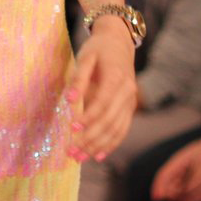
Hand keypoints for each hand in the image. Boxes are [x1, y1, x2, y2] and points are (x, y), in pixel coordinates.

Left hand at [63, 20, 137, 165]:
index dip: (88, 117)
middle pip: (109, 121)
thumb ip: (78, 78)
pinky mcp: (129, 108)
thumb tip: (70, 101)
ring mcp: (130, 101)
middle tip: (71, 151)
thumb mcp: (86, 56)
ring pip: (116, 129)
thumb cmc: (98, 49)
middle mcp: (127, 92)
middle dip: (90, 139)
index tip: (72, 128)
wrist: (119, 42)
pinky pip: (122, 129)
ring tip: (80, 158)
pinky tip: (98, 155)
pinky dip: (111, 144)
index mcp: (116, 78)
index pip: (102, 103)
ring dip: (98, 146)